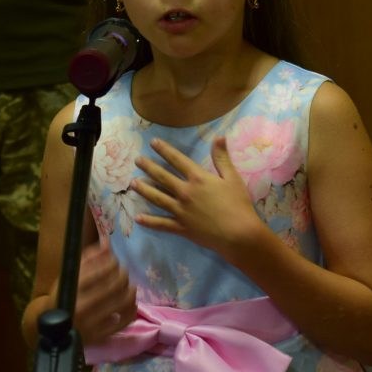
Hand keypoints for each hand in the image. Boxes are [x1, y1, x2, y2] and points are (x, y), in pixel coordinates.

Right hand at [71, 240, 136, 345]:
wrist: (51, 328)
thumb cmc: (63, 295)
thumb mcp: (70, 274)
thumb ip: (89, 257)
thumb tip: (108, 242)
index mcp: (72, 288)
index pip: (101, 270)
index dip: (113, 262)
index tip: (114, 261)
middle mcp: (81, 305)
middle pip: (115, 284)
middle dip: (123, 274)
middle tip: (122, 272)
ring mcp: (91, 323)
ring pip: (123, 301)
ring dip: (130, 290)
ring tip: (128, 286)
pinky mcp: (100, 336)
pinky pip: (124, 321)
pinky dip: (132, 309)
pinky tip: (129, 303)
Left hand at [132, 137, 268, 259]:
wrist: (238, 234)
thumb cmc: (238, 205)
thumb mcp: (232, 178)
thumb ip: (222, 158)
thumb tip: (218, 137)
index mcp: (197, 178)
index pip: (177, 160)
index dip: (165, 150)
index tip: (153, 143)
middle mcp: (184, 192)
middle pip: (162, 177)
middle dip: (148, 167)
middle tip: (136, 160)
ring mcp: (180, 211)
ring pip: (157, 198)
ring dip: (144, 190)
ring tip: (132, 184)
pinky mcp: (181, 227)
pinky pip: (161, 224)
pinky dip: (149, 221)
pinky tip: (138, 218)